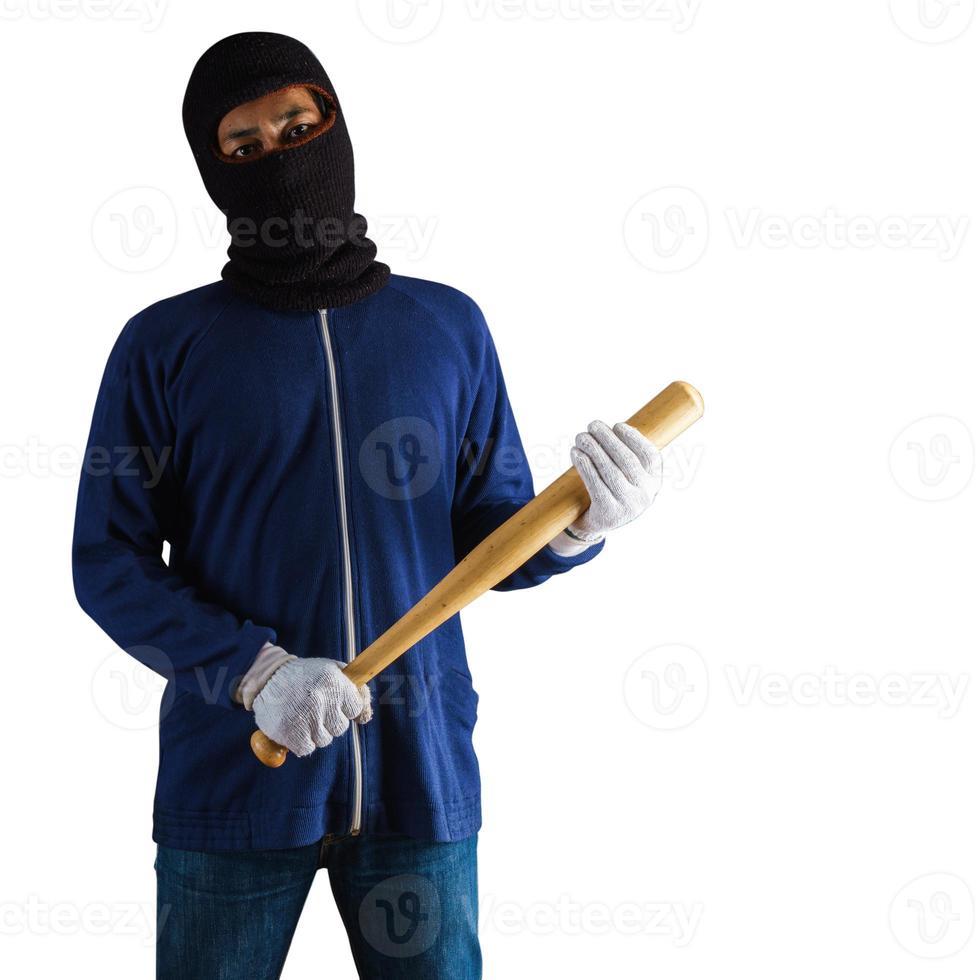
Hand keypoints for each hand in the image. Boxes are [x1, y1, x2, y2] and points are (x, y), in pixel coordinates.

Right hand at [251, 655, 371, 757]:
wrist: (267, 677)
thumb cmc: (305, 675)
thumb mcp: (331, 669)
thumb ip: (354, 687)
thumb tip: (365, 716)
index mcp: (334, 682)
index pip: (355, 708)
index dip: (345, 707)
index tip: (334, 703)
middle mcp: (321, 700)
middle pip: (340, 727)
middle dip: (330, 721)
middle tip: (315, 709)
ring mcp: (305, 717)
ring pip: (324, 740)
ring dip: (315, 732)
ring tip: (303, 715)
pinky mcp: (290, 733)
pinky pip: (306, 748)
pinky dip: (301, 741)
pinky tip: (294, 726)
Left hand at [566, 420, 662, 542]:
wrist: (597, 522)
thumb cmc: (611, 488)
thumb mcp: (626, 473)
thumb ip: (626, 452)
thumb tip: (614, 428)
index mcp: (654, 481)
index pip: (649, 456)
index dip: (634, 438)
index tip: (617, 425)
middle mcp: (645, 495)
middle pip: (627, 461)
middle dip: (608, 439)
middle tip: (592, 425)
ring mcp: (628, 506)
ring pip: (610, 471)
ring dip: (593, 449)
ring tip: (581, 437)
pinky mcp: (609, 513)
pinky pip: (595, 485)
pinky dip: (584, 466)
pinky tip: (576, 454)